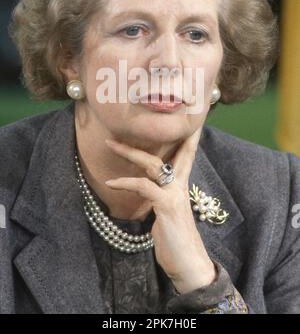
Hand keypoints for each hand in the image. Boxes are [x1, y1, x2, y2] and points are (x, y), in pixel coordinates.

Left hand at [104, 128, 215, 292]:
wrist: (189, 264)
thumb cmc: (176, 241)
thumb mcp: (167, 213)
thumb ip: (160, 197)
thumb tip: (146, 189)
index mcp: (181, 187)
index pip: (185, 155)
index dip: (186, 137)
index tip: (185, 120)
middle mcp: (180, 186)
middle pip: (167, 154)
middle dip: (150, 137)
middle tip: (127, 127)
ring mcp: (174, 195)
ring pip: (153, 164)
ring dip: (130, 152)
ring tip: (111, 143)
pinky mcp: (167, 205)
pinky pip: (144, 186)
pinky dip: (126, 182)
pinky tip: (111, 182)